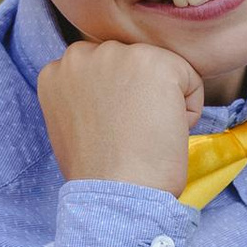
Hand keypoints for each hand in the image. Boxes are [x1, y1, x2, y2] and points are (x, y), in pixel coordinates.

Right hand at [36, 38, 203, 193]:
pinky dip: (188, 112)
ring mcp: (118, 54)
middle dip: (138, 97)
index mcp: (56, 71)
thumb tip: (110, 97)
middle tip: (130, 135)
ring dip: (162, 102)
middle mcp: (81, 54)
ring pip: (160, 70)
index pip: (103, 72)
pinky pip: (190, 81)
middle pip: (131, 66)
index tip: (112, 132)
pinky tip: (163, 133)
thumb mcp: (71, 126)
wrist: (115, 192)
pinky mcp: (155, 62)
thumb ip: (83, 99)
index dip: (116, 104)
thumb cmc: (97, 174)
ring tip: (144, 134)